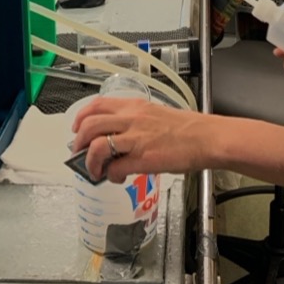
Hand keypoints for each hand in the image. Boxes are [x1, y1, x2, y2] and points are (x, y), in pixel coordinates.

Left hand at [70, 97, 210, 182]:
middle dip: (79, 143)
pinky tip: (118, 178)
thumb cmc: (186, 128)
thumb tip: (115, 137)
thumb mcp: (154, 114)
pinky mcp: (143, 159)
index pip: (97, 105)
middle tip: (80, 154)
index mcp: (134, 107)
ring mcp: (136, 139)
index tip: (77, 129)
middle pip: (90, 125)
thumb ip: (133, 122)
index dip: (81, 117)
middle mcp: (131, 119)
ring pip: (97, 146)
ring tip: (95, 171)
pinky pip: (115, 168)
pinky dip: (111, 176)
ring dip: (90, 163)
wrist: (206, 138)